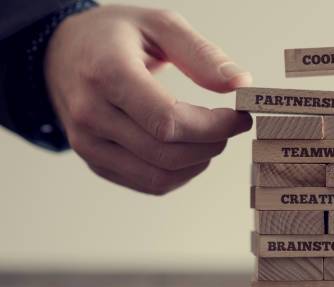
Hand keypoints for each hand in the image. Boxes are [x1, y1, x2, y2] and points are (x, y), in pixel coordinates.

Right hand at [44, 5, 251, 194]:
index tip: (239, 117)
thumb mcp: (158, 24)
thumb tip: (240, 84)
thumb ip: (201, 54)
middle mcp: (92, 114)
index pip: (167, 121)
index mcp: (107, 73)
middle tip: (230, 126)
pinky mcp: (96, 161)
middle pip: (167, 153)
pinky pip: (148, 184)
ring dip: (199, 163)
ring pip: (160, 177)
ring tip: (210, 137)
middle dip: (212, 144)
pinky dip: (180, 173)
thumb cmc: (111, 37)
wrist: (62, 53)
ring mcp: (89, 143)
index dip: (213, 126)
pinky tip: (189, 149)